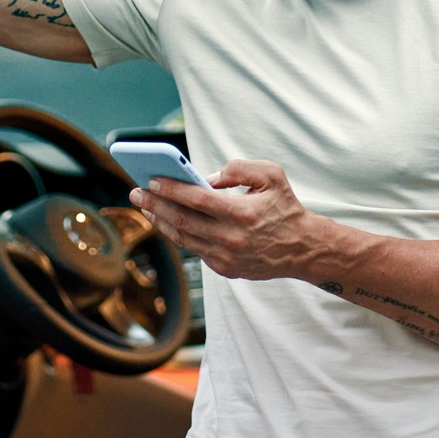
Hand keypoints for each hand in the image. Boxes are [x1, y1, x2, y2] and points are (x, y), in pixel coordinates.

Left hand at [127, 158, 331, 281]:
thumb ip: (238, 168)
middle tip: (135, 192)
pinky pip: (194, 249)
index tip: (150, 180)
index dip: (170, 189)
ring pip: (183, 238)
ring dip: (160, 221)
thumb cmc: (285, 207)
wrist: (303, 249)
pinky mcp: (224, 269)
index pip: (196, 199)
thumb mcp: (271, 175)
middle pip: (182, 220)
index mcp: (241, 213)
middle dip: (154, 205)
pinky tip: (165, 221)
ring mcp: (226, 257)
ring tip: (145, 206)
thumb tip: (206, 177)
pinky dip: (177, 234)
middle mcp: (231, 238)